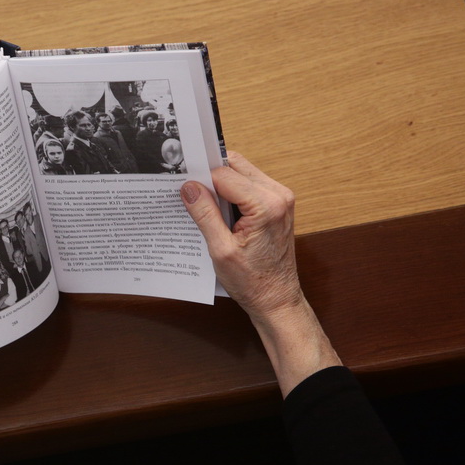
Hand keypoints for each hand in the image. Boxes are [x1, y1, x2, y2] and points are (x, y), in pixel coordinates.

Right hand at [179, 151, 301, 322]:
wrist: (276, 298)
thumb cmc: (253, 281)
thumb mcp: (220, 250)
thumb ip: (205, 214)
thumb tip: (189, 188)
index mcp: (266, 205)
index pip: (224, 174)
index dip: (201, 180)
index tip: (184, 189)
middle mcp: (278, 195)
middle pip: (235, 166)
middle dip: (211, 176)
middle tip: (191, 193)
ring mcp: (281, 198)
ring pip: (242, 173)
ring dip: (222, 184)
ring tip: (205, 205)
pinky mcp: (278, 204)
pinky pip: (250, 185)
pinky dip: (232, 191)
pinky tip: (220, 210)